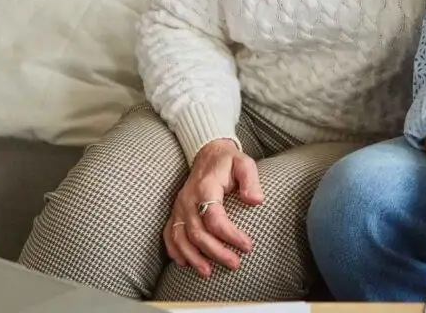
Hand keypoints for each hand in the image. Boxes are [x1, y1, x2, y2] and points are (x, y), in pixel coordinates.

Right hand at [163, 139, 262, 277]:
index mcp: (206, 187)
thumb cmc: (228, 161)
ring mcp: (179, 206)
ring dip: (193, 257)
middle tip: (234, 263)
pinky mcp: (175, 211)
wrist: (208, 153)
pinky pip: (169, 234)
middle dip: (215, 252)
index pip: (215, 218)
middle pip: (198, 233)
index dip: (230, 235)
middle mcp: (188, 199)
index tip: (247, 245)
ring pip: (180, 237)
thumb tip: (255, 201)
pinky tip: (185, 263)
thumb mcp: (244, 163)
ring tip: (207, 272)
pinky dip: (175, 250)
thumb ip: (251, 181)